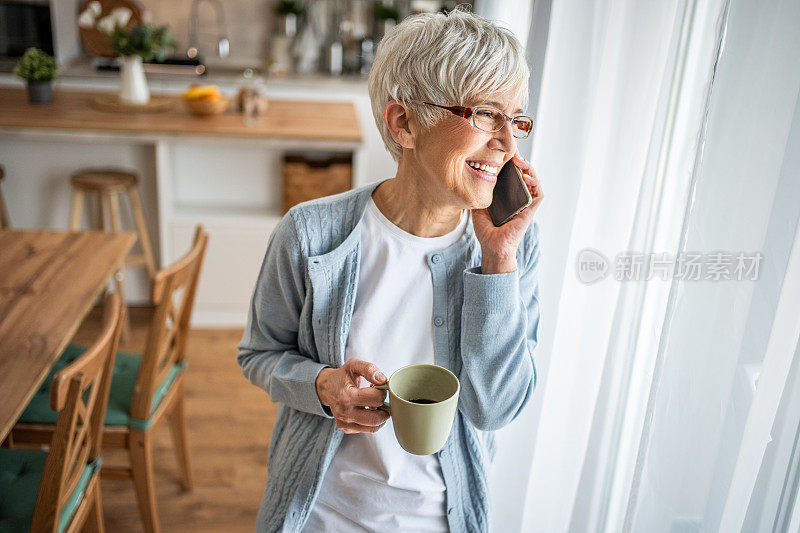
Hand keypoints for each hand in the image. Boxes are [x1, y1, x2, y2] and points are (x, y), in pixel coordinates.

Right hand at [315, 358, 389, 433]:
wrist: (327, 387)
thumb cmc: (342, 376)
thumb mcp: (354, 365)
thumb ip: (369, 369)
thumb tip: (382, 380)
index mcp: (347, 396)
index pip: (376, 399)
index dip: (382, 392)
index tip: (379, 388)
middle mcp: (344, 412)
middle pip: (376, 418)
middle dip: (384, 407)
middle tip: (380, 399)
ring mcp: (344, 422)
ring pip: (374, 427)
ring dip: (380, 416)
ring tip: (375, 405)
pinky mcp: (346, 428)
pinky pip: (368, 430)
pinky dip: (372, 422)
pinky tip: (368, 411)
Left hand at [472, 150, 543, 273]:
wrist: (492, 247)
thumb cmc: (486, 231)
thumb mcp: (478, 207)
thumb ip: (479, 193)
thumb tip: (473, 178)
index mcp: (507, 197)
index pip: (512, 176)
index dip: (510, 163)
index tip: (503, 152)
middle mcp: (518, 199)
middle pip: (524, 175)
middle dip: (520, 161)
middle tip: (512, 152)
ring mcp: (526, 204)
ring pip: (534, 181)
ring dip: (529, 169)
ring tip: (519, 160)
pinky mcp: (531, 211)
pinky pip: (538, 194)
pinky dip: (535, 183)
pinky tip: (526, 176)